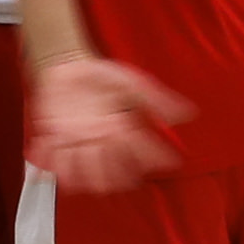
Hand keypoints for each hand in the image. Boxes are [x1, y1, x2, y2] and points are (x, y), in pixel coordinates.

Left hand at [27, 55, 189, 191]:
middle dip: (117, 177)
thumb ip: (155, 99)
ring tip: (87, 170)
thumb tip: (187, 114)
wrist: (68, 65)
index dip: (155, 157)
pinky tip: (56, 159)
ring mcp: (79, 143)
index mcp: (122, 131)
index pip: (142, 150)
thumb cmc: (101, 75)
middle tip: (119, 174)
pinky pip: (56, 159)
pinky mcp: (57, 138)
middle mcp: (102, 142)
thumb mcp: (131, 82)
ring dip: (86, 177)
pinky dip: (56, 164)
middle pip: (114, 173)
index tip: (168, 162)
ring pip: (85, 173)